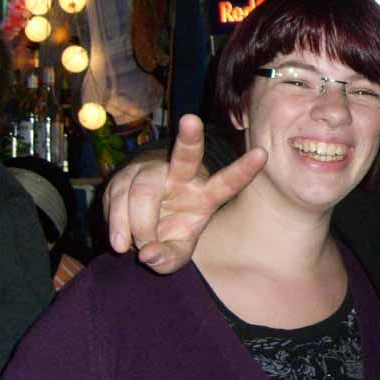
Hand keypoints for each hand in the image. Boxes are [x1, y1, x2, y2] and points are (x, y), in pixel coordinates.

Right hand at [105, 114, 265, 273]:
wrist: (139, 229)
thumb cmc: (168, 237)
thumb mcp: (174, 256)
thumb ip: (167, 259)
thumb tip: (149, 253)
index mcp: (205, 195)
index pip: (228, 182)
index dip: (244, 170)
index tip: (263, 154)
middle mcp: (182, 177)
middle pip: (186, 155)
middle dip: (190, 137)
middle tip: (191, 121)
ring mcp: (152, 172)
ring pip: (143, 190)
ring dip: (135, 225)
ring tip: (130, 247)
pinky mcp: (125, 176)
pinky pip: (116, 198)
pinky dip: (116, 225)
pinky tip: (119, 239)